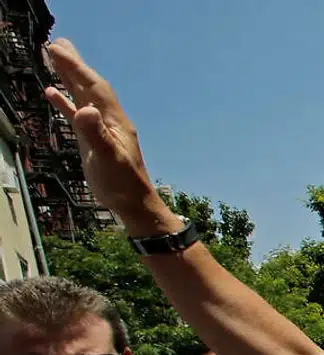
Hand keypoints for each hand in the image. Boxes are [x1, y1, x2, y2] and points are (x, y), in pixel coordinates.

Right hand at [43, 39, 175, 231]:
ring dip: (68, 77)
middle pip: (89, 86)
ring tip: (53, 58)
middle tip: (56, 44)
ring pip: (82, 96)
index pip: (93, 88)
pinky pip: (77, 114)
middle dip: (73, 65)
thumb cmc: (123, 185)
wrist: (134, 204)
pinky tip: (51, 93)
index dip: (76, 68)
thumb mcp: (108, 159)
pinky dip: (64, 102)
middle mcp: (109, 120)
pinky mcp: (93, 139)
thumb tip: (84, 110)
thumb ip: (95, 134)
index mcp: (114, 121)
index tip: (57, 50)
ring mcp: (101, 128)